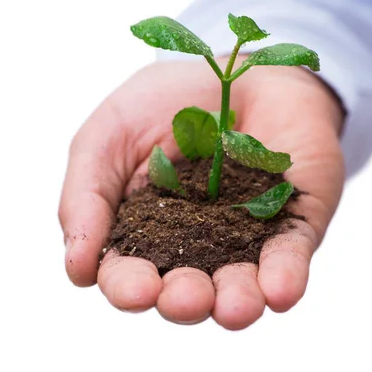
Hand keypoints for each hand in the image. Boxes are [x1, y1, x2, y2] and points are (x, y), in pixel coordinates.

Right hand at [59, 57, 344, 329]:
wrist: (240, 65)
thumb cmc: (168, 102)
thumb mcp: (109, 135)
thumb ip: (84, 197)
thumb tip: (78, 270)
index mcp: (145, 234)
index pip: (130, 275)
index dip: (129, 287)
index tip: (136, 288)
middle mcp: (195, 249)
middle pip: (185, 292)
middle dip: (183, 301)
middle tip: (184, 297)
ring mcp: (247, 241)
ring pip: (240, 288)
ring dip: (236, 304)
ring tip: (234, 307)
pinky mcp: (293, 224)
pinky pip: (291, 258)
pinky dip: (285, 278)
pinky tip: (279, 291)